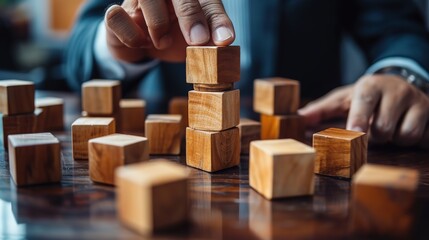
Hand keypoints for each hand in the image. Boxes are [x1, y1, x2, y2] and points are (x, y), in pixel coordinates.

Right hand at [105, 0, 234, 62]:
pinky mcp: (118, 13)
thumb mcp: (199, 35)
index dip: (217, 20)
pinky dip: (131, 35)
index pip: (208, 0)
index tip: (224, 41)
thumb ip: (211, 32)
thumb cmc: (176, 34)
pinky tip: (141, 42)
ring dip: (157, 25)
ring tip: (164, 42)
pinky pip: (116, 16)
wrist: (146, 45)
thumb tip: (224, 40)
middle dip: (189, 16)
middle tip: (198, 41)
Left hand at [299, 74, 428, 147]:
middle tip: (373, 128)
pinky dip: (411, 139)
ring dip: (394, 138)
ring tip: (389, 127)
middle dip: (376, 135)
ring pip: (404, 135)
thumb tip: (297, 118)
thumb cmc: (365, 97)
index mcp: (370, 85)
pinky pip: (422, 137)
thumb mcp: (342, 99)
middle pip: (383, 127)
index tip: (355, 133)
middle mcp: (396, 90)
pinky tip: (404, 128)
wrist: (400, 84)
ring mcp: (418, 100)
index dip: (359, 118)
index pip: (364, 101)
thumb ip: (320, 109)